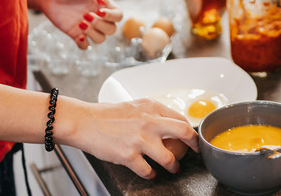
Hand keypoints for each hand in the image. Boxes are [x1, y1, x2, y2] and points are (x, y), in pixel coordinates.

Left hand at [39, 0, 122, 48]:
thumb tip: (102, 2)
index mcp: (104, 5)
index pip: (118, 15)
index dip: (112, 16)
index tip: (99, 11)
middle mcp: (99, 18)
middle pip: (112, 29)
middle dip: (101, 25)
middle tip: (85, 15)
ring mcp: (89, 27)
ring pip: (101, 39)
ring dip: (93, 34)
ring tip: (80, 23)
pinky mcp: (76, 34)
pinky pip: (86, 46)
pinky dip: (84, 44)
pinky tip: (78, 35)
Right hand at [69, 98, 199, 178]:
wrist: (84, 122)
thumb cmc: (106, 114)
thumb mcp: (134, 105)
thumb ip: (152, 113)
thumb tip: (167, 122)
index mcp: (151, 107)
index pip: (180, 119)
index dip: (190, 131)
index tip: (193, 138)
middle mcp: (149, 122)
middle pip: (183, 133)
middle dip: (194, 145)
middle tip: (196, 152)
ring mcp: (140, 140)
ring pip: (169, 158)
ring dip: (174, 166)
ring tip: (174, 169)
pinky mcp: (128, 156)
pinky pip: (148, 170)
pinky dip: (152, 175)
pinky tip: (152, 174)